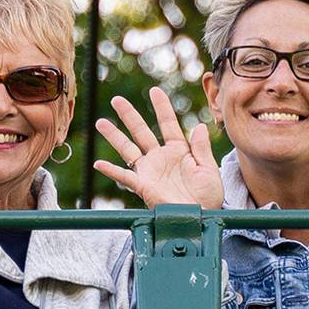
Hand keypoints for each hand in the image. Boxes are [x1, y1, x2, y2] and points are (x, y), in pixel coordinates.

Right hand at [94, 89, 224, 208]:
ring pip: (128, 149)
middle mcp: (160, 158)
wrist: (201, 218)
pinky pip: (125, 177)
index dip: (162, 107)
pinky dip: (112, 171)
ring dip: (114, 136)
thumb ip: (202, 149)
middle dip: (129, 115)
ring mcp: (150, 171)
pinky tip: (99, 164)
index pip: (168, 124)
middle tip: (116, 100)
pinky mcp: (144, 186)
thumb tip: (200, 126)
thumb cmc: (207, 197)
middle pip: (141, 132)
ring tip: (101, 122)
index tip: (155, 90)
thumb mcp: (209, 169)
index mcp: (178, 151)